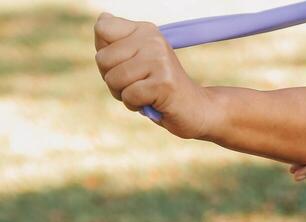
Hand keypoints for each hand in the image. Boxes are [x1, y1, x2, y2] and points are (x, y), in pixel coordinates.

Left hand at [94, 13, 212, 139]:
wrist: (195, 109)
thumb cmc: (159, 88)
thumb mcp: (137, 60)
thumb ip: (117, 43)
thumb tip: (101, 19)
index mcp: (144, 30)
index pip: (102, 29)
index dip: (105, 55)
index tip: (124, 65)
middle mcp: (152, 39)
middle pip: (103, 58)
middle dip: (112, 79)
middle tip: (135, 85)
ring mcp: (159, 60)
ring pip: (114, 78)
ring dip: (123, 95)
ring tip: (143, 95)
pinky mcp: (164, 83)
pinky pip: (129, 95)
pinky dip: (135, 105)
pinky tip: (150, 103)